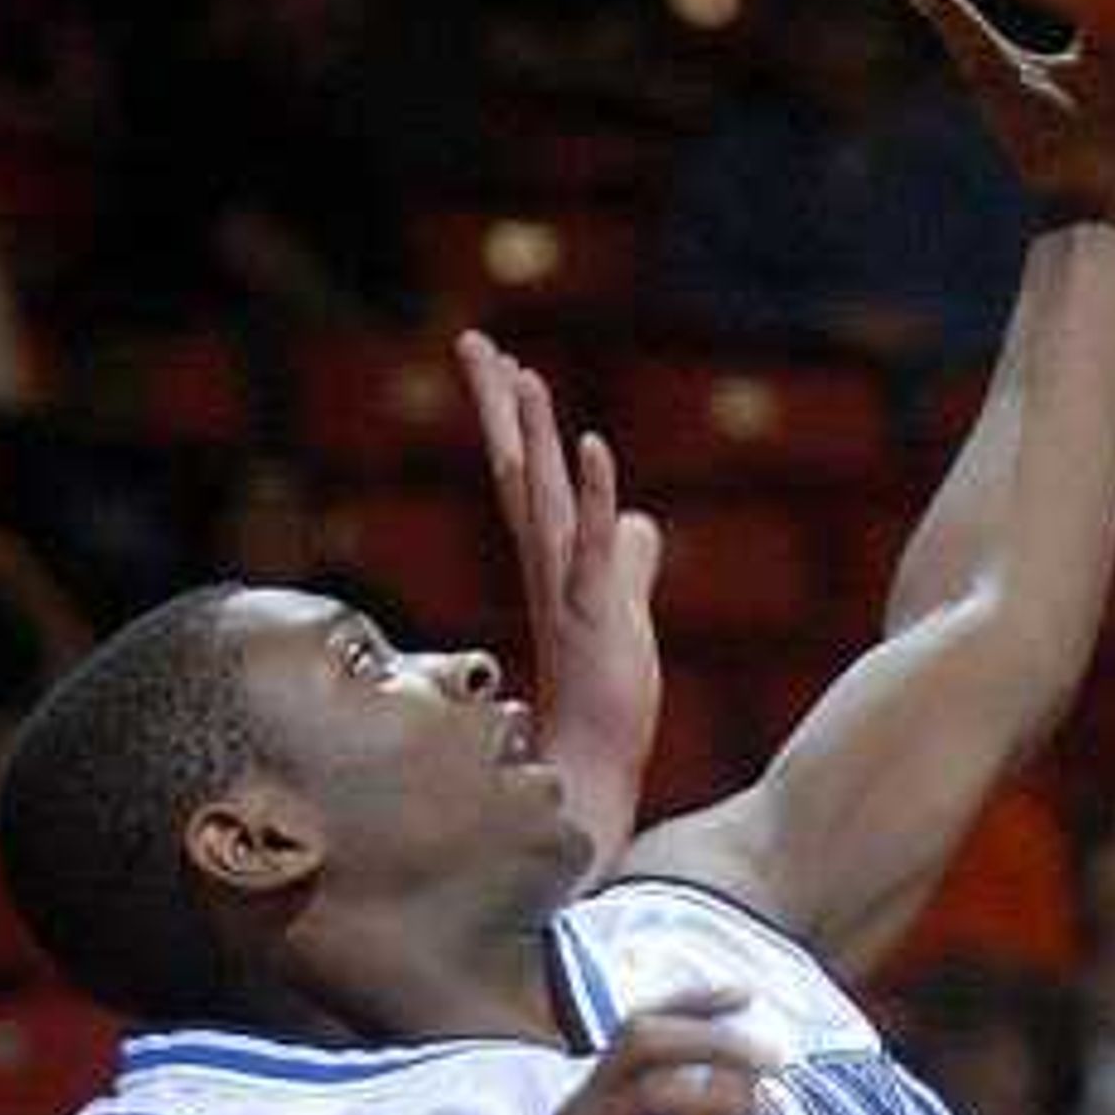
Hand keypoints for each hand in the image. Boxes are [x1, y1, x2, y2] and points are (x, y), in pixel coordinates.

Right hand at [461, 330, 662, 825]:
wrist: (591, 774)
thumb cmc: (603, 703)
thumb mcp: (624, 615)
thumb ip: (630, 564)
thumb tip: (641, 523)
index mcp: (551, 563)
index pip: (524, 479)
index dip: (512, 420)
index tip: (502, 361)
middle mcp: (546, 569)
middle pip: (514, 472)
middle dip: (496, 405)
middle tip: (473, 340)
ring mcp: (564, 594)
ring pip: (541, 500)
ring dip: (532, 436)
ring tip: (523, 375)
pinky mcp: (592, 619)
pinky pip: (588, 547)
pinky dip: (591, 494)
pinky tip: (590, 444)